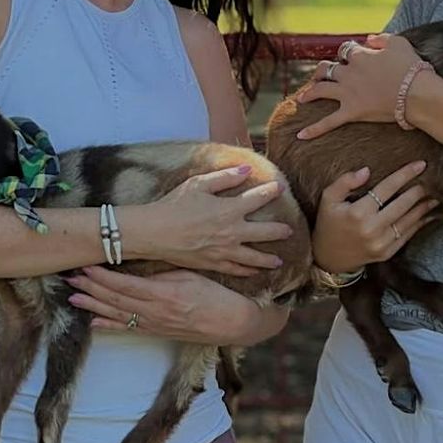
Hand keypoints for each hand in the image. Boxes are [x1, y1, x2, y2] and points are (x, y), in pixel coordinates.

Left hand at [66, 266, 259, 343]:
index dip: (102, 277)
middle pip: (115, 299)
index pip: (124, 285)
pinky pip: (129, 329)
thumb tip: (140, 270)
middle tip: (70, 279)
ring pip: (117, 314)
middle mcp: (154, 312)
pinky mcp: (158, 332)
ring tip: (73, 299)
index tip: (86, 266)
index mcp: (162, 294)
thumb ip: (164, 275)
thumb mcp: (192, 277)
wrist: (233, 323)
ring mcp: (154, 324)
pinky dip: (110, 327)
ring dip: (94, 306)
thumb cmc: (217, 296)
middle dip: (91, 289)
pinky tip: (95, 324)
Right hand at [135, 166, 294, 275]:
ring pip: (254, 257)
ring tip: (278, 261)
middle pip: (265, 232)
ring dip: (268, 259)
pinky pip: (235, 270)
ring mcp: (223, 251)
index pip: (258, 198)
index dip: (271, 191)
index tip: (279, 188)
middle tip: (290, 231)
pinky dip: (247, 271)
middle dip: (279, 231)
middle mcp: (231, 232)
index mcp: (229, 209)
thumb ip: (225, 177)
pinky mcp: (213, 264)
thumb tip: (246, 170)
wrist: (153, 232)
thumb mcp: (199, 184)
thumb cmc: (174, 205)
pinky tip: (253, 272)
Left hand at [295, 34, 423, 139]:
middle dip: (323, 70)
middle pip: (328, 68)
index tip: (350, 55)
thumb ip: (381, 38)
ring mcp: (348, 93)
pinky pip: (329, 122)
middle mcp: (348, 72)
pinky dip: (314, 129)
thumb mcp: (398, 42)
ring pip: (321, 89)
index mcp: (359, 55)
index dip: (347, 52)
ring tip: (302, 98)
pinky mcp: (352, 112)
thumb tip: (368, 39)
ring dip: (310, 92)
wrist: (417, 93)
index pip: (346, 49)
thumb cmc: (411, 67)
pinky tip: (301, 136)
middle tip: (321, 75)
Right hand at [312, 162, 438, 272]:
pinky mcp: (387, 253)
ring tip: (435, 195)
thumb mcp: (328, 199)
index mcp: (358, 213)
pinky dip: (420, 223)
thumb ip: (345, 182)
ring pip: (409, 221)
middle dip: (419, 190)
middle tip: (432, 178)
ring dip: (424, 207)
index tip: (420, 164)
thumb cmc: (328, 223)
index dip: (405, 175)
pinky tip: (428, 214)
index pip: (386, 188)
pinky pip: (407, 235)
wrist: (329, 259)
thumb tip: (366, 170)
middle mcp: (372, 229)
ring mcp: (381, 243)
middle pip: (402, 205)